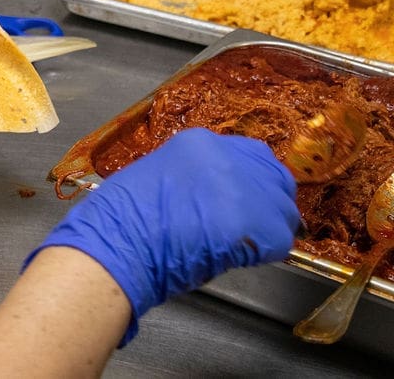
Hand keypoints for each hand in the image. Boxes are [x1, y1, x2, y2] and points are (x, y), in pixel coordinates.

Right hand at [28, 128, 298, 343]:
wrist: (119, 240)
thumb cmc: (123, 218)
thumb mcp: (158, 177)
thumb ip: (194, 179)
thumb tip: (216, 199)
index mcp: (200, 143)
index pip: (249, 155)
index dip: (251, 183)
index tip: (245, 202)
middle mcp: (228, 155)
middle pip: (273, 176)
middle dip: (269, 201)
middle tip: (254, 226)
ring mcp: (245, 186)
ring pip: (283, 210)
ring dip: (269, 230)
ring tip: (243, 248)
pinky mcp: (257, 221)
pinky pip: (280, 241)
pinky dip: (265, 254)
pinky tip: (239, 259)